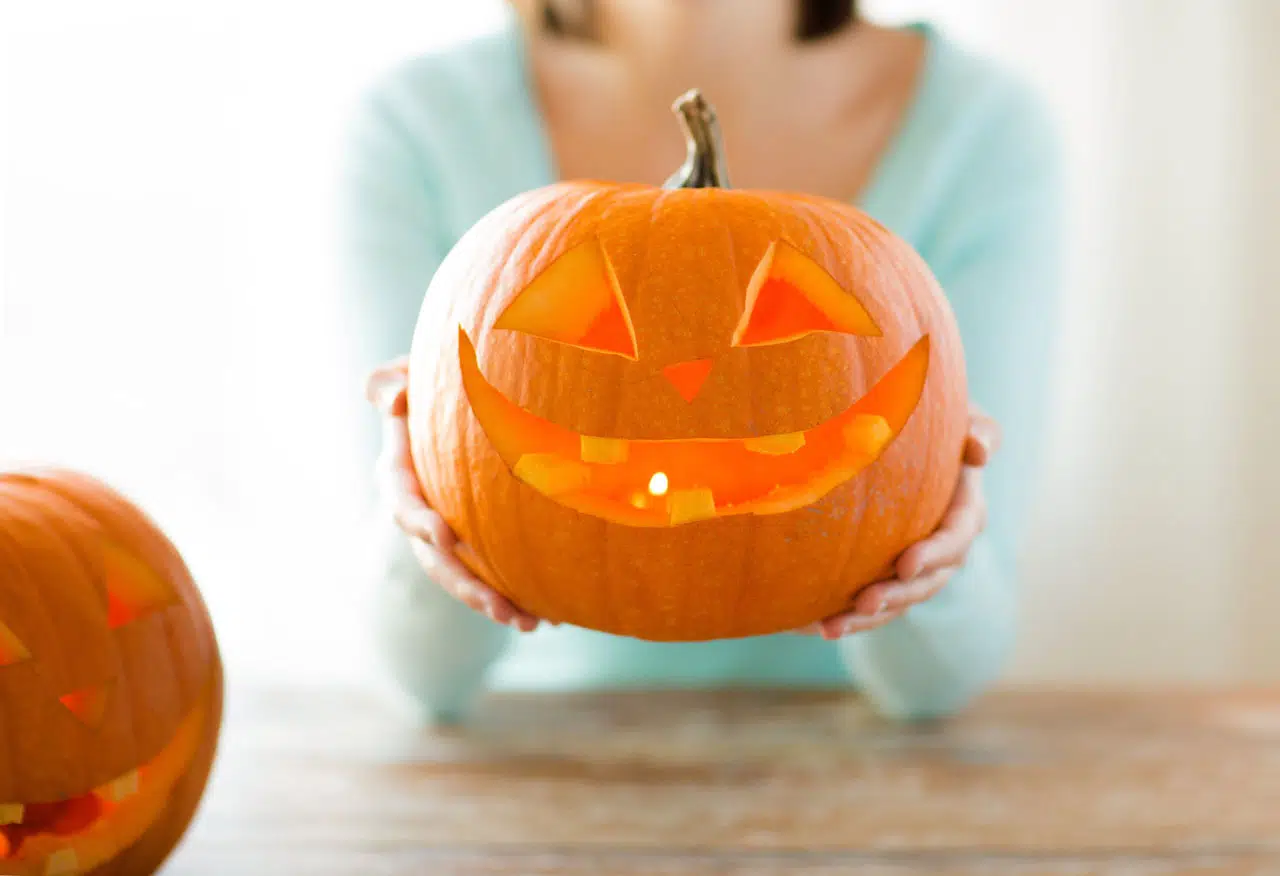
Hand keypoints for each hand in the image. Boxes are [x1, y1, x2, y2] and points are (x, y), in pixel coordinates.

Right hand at [366, 357, 542, 632]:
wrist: (458, 410)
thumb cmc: (429, 388)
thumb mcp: (406, 379)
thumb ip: (392, 383)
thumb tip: (392, 399)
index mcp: (399, 475)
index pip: (403, 501)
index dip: (418, 521)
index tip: (444, 535)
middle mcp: (420, 513)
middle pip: (436, 559)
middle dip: (465, 586)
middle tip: (498, 607)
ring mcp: (446, 534)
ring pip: (465, 577)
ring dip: (493, 603)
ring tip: (528, 623)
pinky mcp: (474, 544)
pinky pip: (491, 576)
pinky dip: (519, 596)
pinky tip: (551, 616)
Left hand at [796, 407, 1000, 639]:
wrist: (908, 442)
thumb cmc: (938, 424)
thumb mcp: (964, 419)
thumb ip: (978, 428)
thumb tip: (979, 450)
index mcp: (965, 513)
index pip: (955, 538)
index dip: (933, 554)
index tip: (905, 564)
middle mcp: (945, 549)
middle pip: (924, 582)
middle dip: (896, 596)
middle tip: (864, 604)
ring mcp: (916, 567)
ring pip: (896, 602)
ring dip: (865, 620)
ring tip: (829, 628)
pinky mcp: (888, 575)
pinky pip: (871, 604)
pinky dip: (843, 616)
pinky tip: (810, 626)